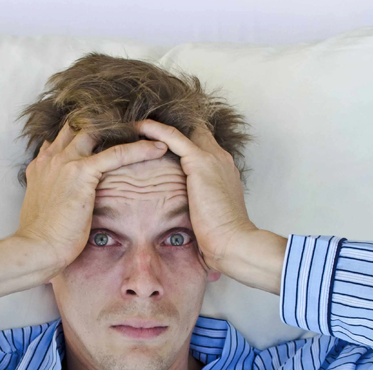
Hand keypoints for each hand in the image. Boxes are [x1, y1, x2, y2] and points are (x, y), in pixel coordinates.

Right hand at [15, 122, 168, 273]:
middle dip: (103, 123)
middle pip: (79, 127)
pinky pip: (117, 153)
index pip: (64, 138)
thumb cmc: (42, 237)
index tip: (105, 134)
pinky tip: (159, 149)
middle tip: (130, 126)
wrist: (36, 248)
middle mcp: (51, 158)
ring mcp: (65, 163)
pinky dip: (140, 149)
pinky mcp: (81, 172)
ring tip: (149, 130)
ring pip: (98, 133)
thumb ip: (52, 194)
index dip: (84, 133)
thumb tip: (64, 199)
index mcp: (41, 166)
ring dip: (124, 130)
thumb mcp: (42, 209)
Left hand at [134, 119, 256, 270]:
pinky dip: (156, 130)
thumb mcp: (211, 218)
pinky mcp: (200, 162)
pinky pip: (174, 137)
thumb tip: (189, 223)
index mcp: (224, 173)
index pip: (204, 148)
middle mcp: (221, 160)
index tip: (162, 145)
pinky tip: (140, 126)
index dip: (186, 143)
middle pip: (196, 134)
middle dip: (173, 130)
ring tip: (138, 124)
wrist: (234, 242)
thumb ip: (201, 209)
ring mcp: (212, 159)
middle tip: (146, 128)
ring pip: (183, 132)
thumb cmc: (223, 238)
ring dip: (161, 127)